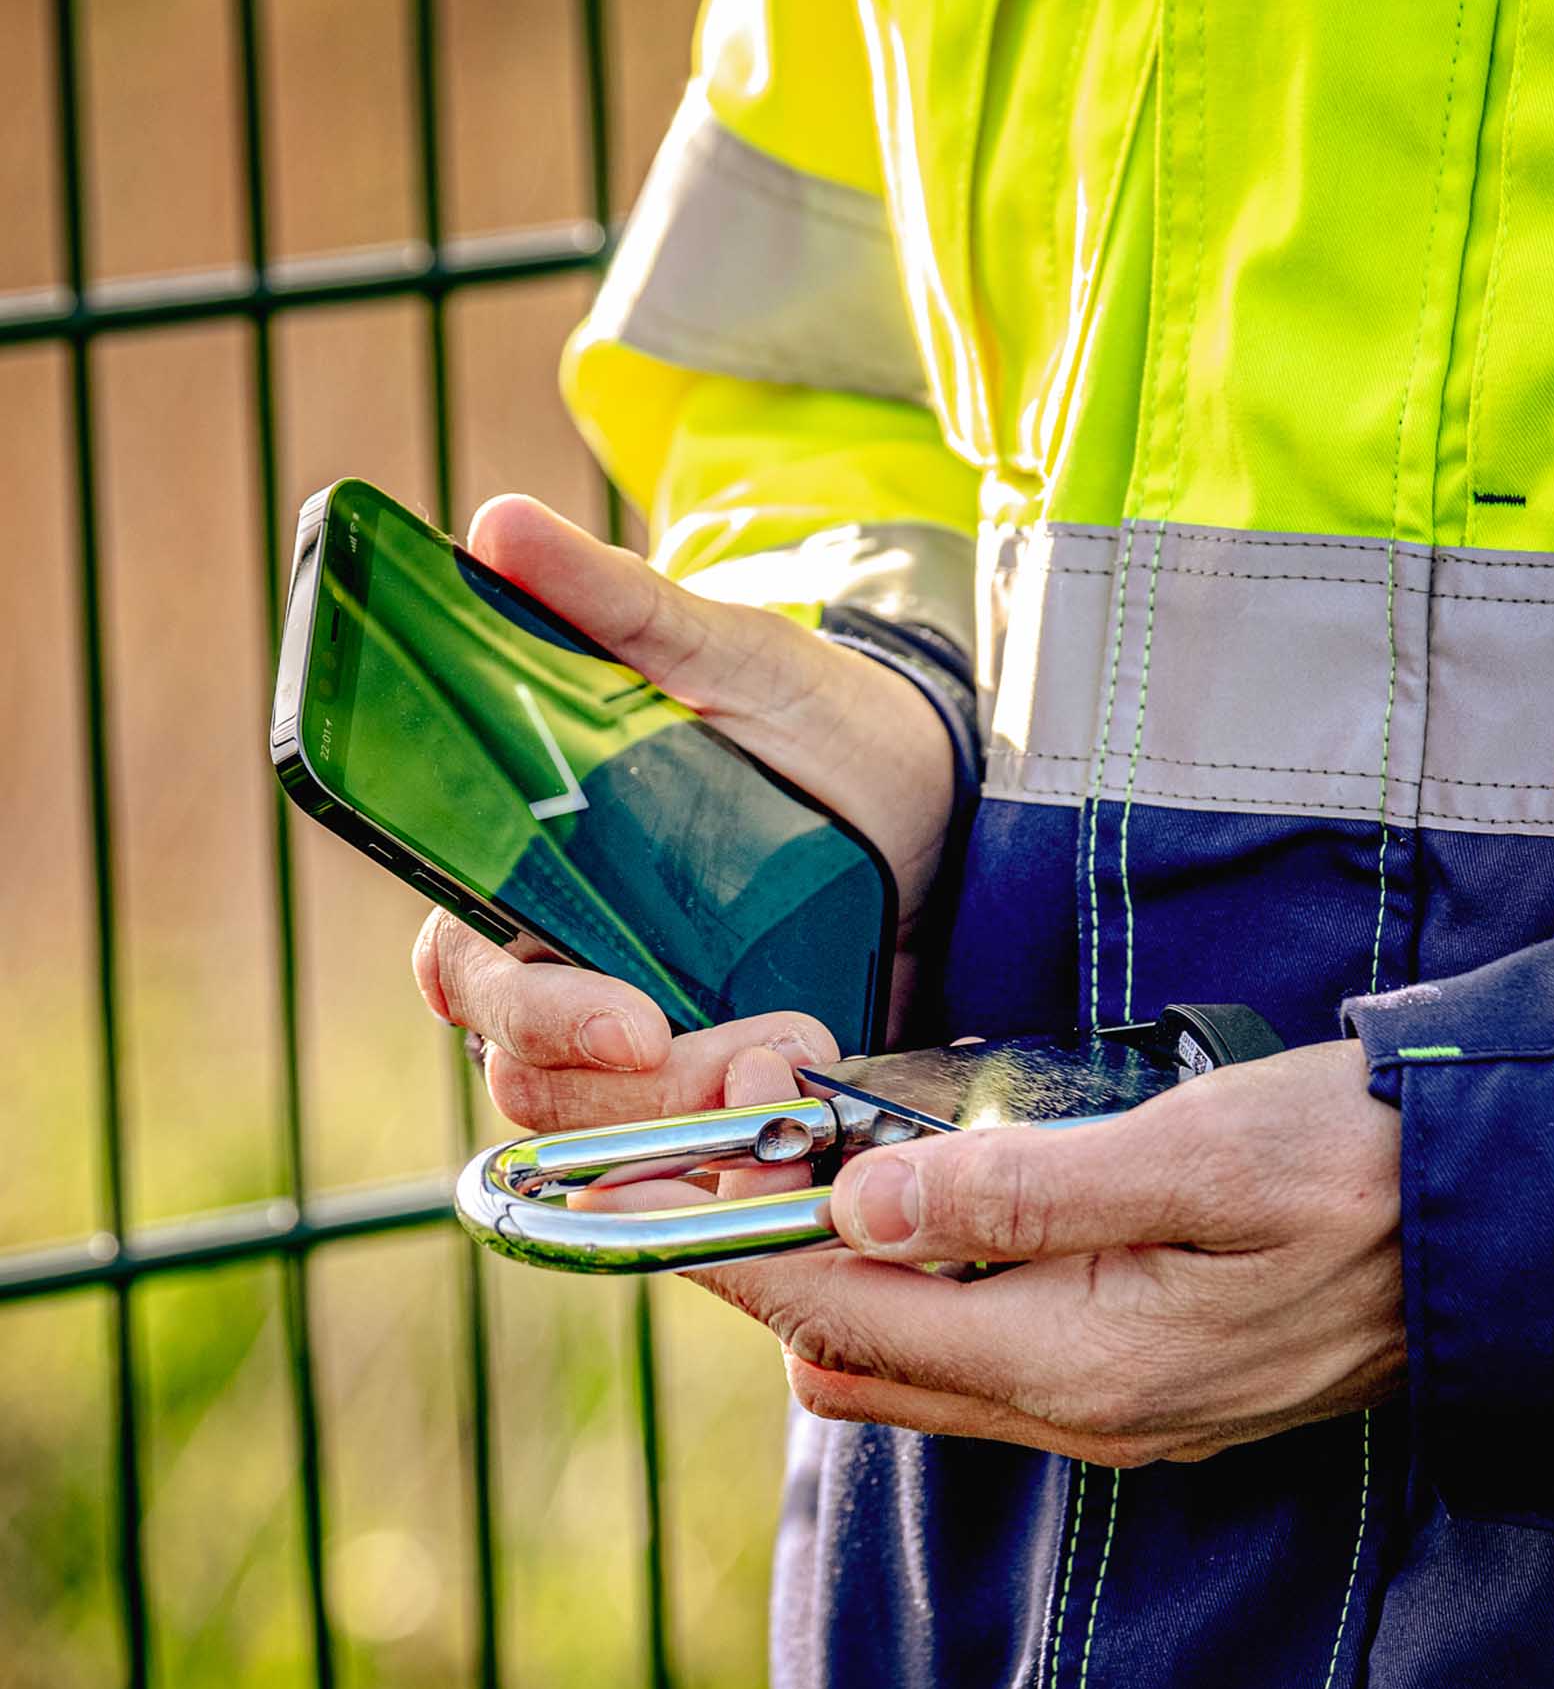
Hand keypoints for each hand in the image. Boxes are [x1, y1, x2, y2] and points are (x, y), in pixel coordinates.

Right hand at [410, 494, 954, 1130]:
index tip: (625, 1017)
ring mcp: (659, 1036)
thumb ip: (621, 611)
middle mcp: (581, 969)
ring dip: (692, 1127)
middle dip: (631, 1090)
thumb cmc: (826, 717)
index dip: (522, 1011)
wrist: (954, 798)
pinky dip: (736, 1162)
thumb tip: (494, 526)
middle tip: (753, 1048)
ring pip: (609, 1136)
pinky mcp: (734, 1081)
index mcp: (545, 879)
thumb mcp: (736, 662)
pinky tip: (809, 1119)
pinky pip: (697, 1161)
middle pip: (527, 1079)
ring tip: (801, 1059)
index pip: (465, 972)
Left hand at [669, 1039, 1403, 1464]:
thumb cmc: (1352, 1166)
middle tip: (713, 1162)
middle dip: (760, 1268)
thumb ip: (1026, 1186)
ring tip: (793, 1176)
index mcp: (1078, 1358)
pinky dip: (904, 1299)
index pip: (844, 1317)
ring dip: (829, 1285)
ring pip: (902, 1369)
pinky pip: (966, 1361)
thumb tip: (871, 1197)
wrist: (1487, 1222)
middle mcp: (1073, 1409)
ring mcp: (1102, 1408)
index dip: (732, 1253)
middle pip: (852, 1358)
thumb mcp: (1193, 1156)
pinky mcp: (1129, 1382)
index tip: (645, 1192)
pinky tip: (905, 1219)